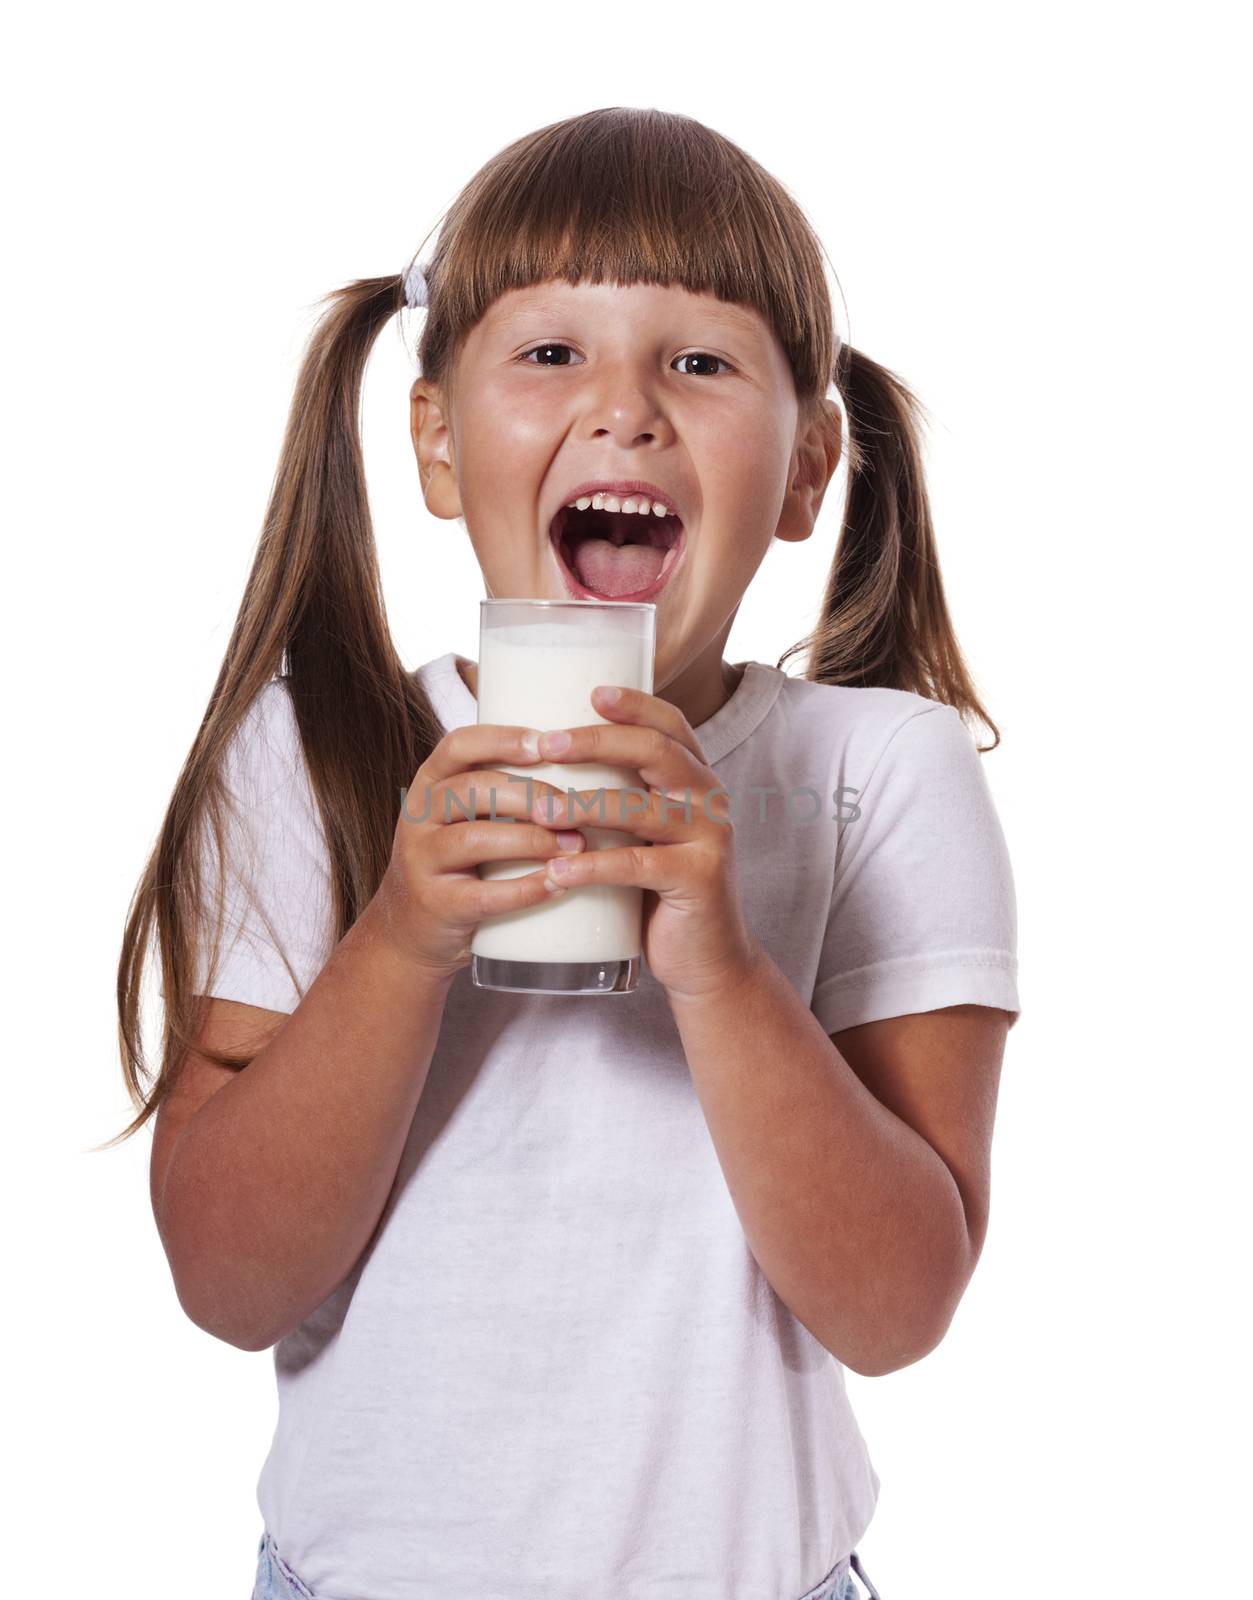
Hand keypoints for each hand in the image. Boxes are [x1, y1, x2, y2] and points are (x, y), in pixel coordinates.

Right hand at [374, 722, 586, 982]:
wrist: (411, 931)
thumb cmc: (457, 862)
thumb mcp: (461, 817)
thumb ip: (501, 790)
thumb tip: (586, 761)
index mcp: (429, 785)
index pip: (459, 745)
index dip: (502, 740)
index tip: (546, 743)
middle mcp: (417, 817)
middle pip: (472, 790)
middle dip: (529, 795)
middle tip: (574, 808)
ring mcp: (421, 862)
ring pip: (475, 840)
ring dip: (532, 840)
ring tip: (575, 845)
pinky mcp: (436, 905)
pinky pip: (483, 895)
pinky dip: (525, 888)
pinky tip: (558, 883)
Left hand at [529, 683, 761, 1002]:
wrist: (706, 959)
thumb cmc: (660, 890)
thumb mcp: (645, 834)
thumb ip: (620, 797)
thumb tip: (547, 760)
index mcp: (697, 779)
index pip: (670, 724)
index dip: (635, 703)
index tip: (591, 691)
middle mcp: (710, 799)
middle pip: (654, 751)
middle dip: (596, 742)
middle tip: (545, 744)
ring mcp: (709, 839)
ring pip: (639, 807)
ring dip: (581, 805)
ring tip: (538, 809)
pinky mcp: (699, 880)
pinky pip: (637, 865)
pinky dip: (592, 866)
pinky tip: (556, 872)